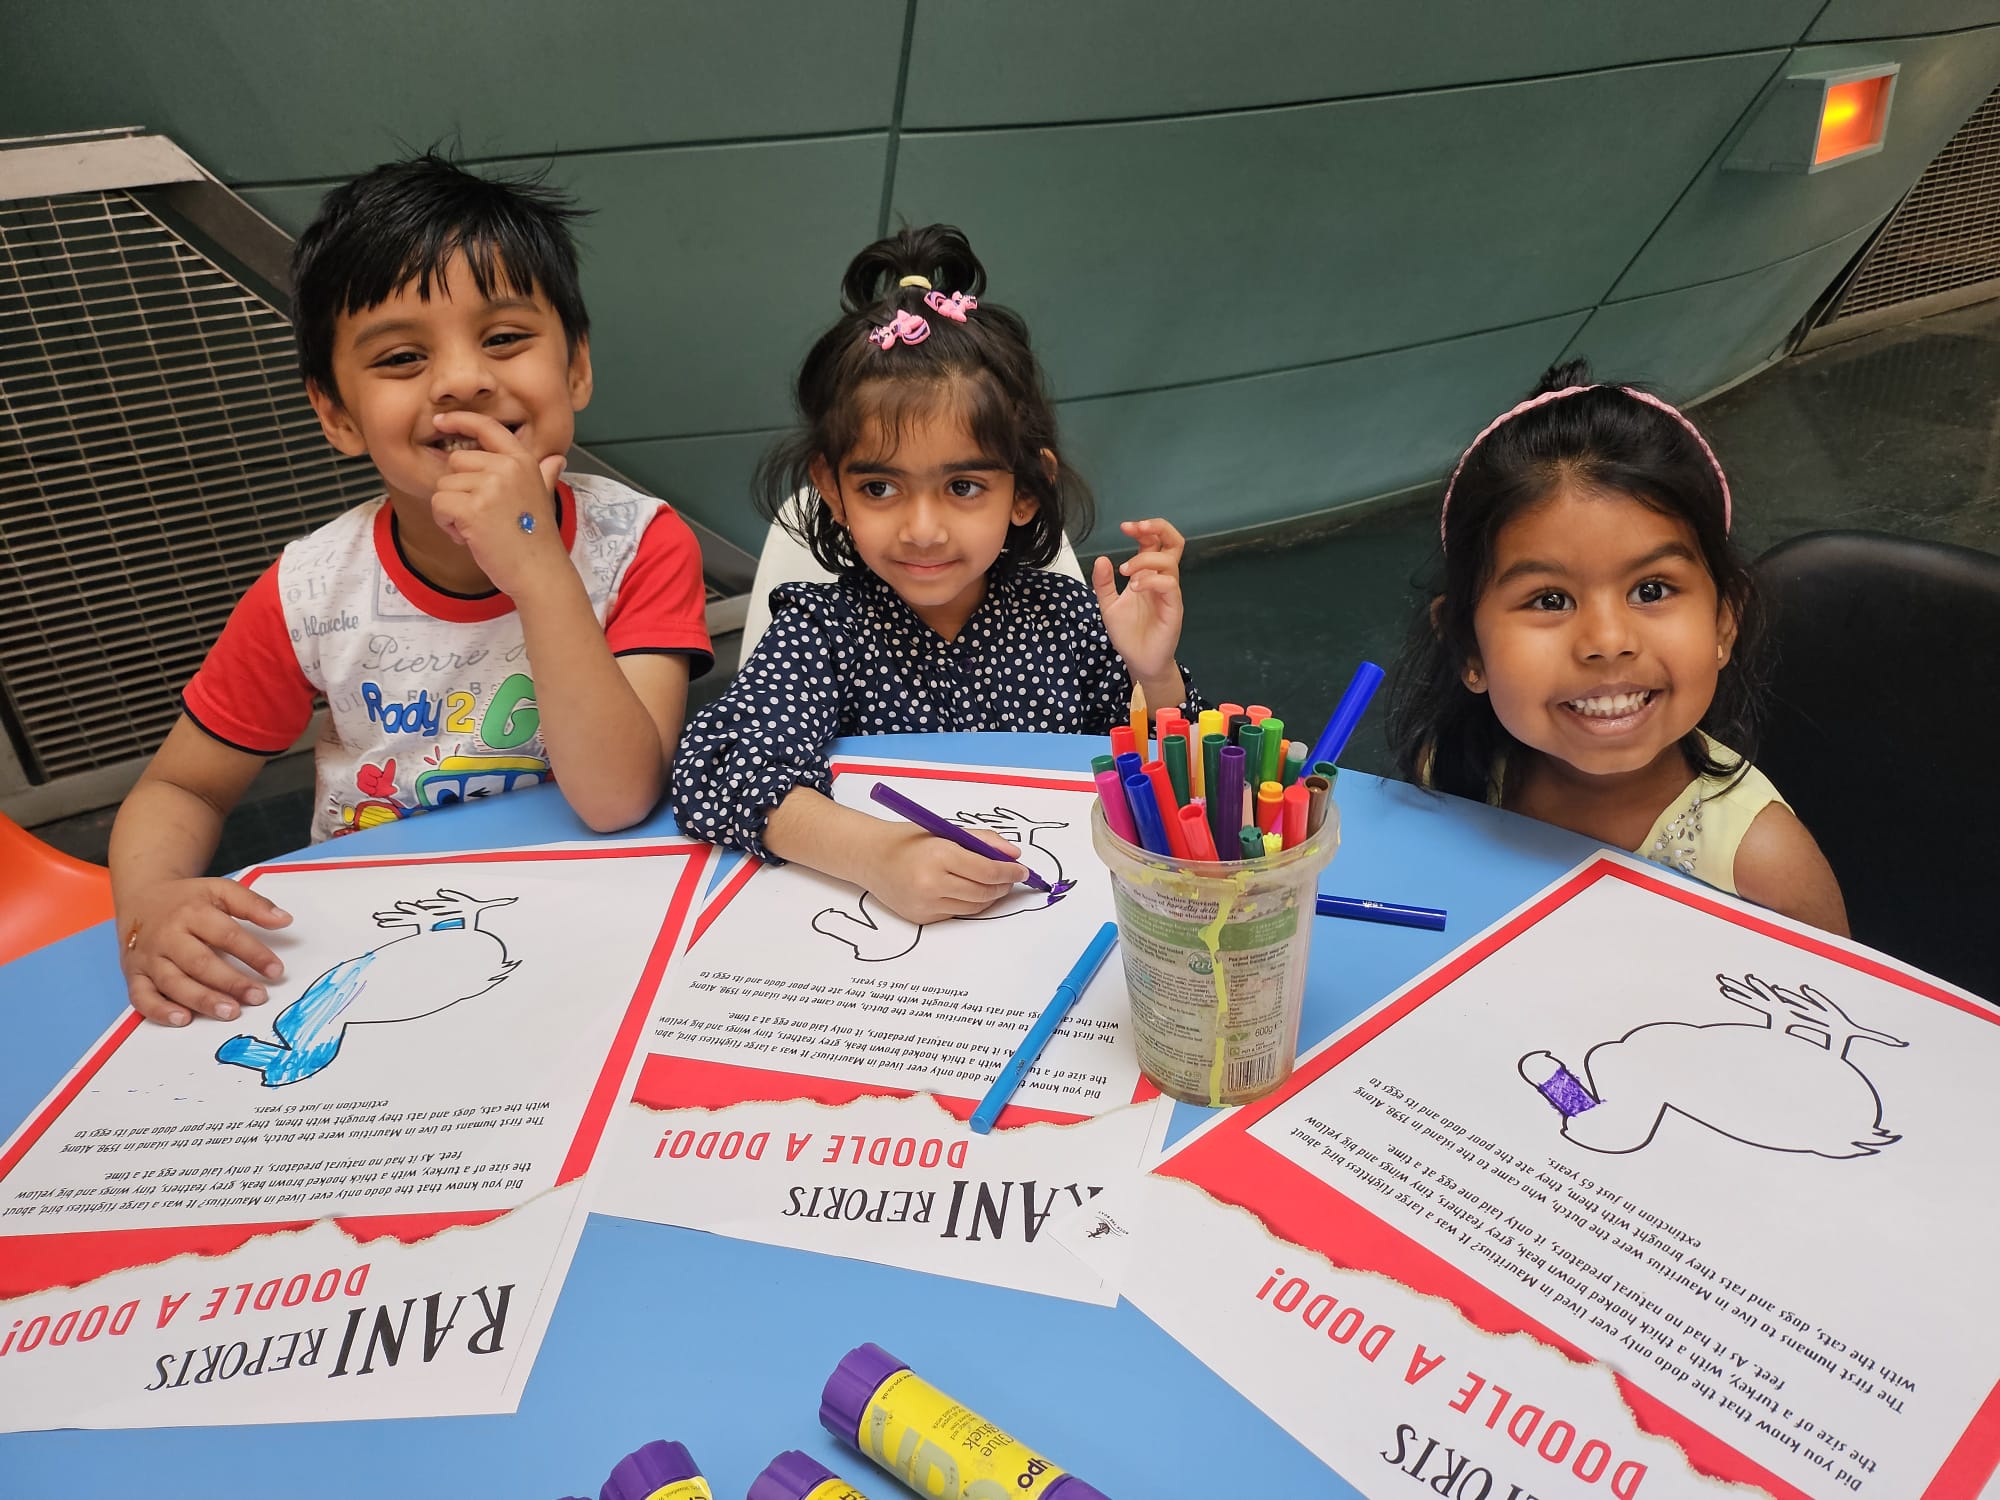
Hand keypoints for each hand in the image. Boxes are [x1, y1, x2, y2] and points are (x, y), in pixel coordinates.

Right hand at [120, 878, 291, 1026]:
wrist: (141, 896)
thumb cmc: (187, 899)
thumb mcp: (220, 890)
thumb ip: (252, 904)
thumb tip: (285, 919)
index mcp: (192, 912)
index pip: (227, 935)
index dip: (253, 954)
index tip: (276, 971)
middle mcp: (167, 936)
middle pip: (199, 962)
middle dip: (230, 982)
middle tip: (258, 997)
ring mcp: (149, 957)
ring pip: (173, 982)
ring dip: (202, 1000)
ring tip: (230, 1012)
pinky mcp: (133, 974)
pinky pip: (141, 996)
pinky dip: (159, 1010)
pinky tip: (183, 1019)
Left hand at [428, 411, 570, 597]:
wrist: (541, 572)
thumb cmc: (538, 540)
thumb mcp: (543, 498)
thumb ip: (544, 474)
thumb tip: (555, 460)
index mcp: (523, 461)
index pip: (487, 427)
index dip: (460, 420)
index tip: (440, 421)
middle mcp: (507, 468)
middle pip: (456, 461)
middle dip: (458, 489)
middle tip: (480, 515)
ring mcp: (490, 487)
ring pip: (444, 486)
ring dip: (451, 511)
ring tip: (477, 529)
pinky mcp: (473, 508)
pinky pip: (438, 505)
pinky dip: (446, 524)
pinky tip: (468, 537)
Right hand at [864, 822, 1028, 925]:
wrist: (870, 857)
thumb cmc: (909, 840)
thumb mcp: (945, 830)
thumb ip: (982, 841)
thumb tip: (1014, 855)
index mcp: (939, 855)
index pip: (987, 870)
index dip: (1010, 872)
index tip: (1022, 870)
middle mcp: (931, 883)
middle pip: (984, 892)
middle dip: (1003, 885)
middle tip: (1011, 877)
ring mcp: (925, 904)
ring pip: (974, 907)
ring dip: (989, 896)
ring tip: (993, 884)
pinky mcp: (921, 918)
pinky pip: (957, 913)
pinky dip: (969, 903)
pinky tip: (968, 891)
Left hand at [1093, 517, 1185, 695]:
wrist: (1138, 660)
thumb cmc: (1128, 633)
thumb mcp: (1108, 605)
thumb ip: (1103, 583)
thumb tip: (1102, 559)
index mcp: (1148, 574)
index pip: (1154, 541)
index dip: (1143, 529)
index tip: (1124, 528)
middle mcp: (1161, 578)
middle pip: (1174, 542)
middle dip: (1157, 527)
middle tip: (1136, 528)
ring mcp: (1169, 592)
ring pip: (1169, 561)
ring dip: (1144, 560)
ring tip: (1125, 572)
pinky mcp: (1174, 607)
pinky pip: (1169, 585)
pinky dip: (1150, 580)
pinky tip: (1133, 588)